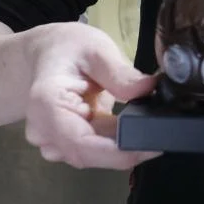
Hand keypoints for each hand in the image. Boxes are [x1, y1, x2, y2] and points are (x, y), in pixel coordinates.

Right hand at [23, 23, 161, 169]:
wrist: (46, 54)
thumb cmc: (66, 47)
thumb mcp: (96, 49)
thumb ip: (120, 72)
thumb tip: (148, 89)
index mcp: (47, 104)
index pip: (81, 143)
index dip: (118, 152)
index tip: (151, 146)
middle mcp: (44, 131)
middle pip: (89, 155)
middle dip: (126, 148)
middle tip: (159, 132)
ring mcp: (52, 141)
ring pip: (94, 156)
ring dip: (121, 143)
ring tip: (143, 121)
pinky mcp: (65, 145)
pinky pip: (95, 150)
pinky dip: (115, 139)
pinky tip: (127, 122)